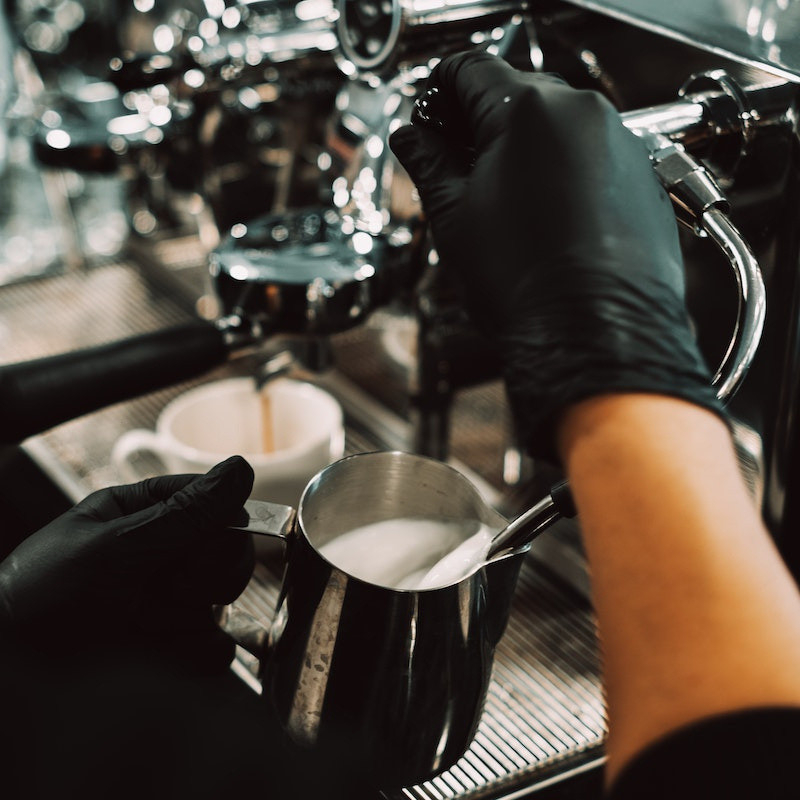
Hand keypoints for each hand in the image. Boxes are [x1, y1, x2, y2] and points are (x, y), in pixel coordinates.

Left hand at [0, 455, 254, 668]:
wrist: (15, 676)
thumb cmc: (40, 602)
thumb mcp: (112, 548)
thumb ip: (182, 514)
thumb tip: (241, 469)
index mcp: (141, 513)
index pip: (209, 499)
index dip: (220, 518)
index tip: (207, 539)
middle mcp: (161, 554)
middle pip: (226, 545)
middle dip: (204, 568)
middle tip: (165, 585)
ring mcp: (169, 601)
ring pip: (226, 593)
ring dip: (194, 608)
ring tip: (146, 620)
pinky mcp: (175, 649)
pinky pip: (218, 645)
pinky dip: (202, 649)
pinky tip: (164, 649)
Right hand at [390, 51, 721, 459]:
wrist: (596, 335)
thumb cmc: (530, 285)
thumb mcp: (456, 217)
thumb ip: (429, 164)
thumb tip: (414, 139)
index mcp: (528, 112)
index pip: (470, 70)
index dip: (440, 92)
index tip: (431, 116)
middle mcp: (583, 115)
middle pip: (517, 94)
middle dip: (481, 125)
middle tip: (456, 168)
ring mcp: (621, 144)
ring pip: (556, 127)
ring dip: (524, 151)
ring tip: (502, 205)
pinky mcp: (642, 177)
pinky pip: (592, 157)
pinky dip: (563, 174)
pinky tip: (545, 219)